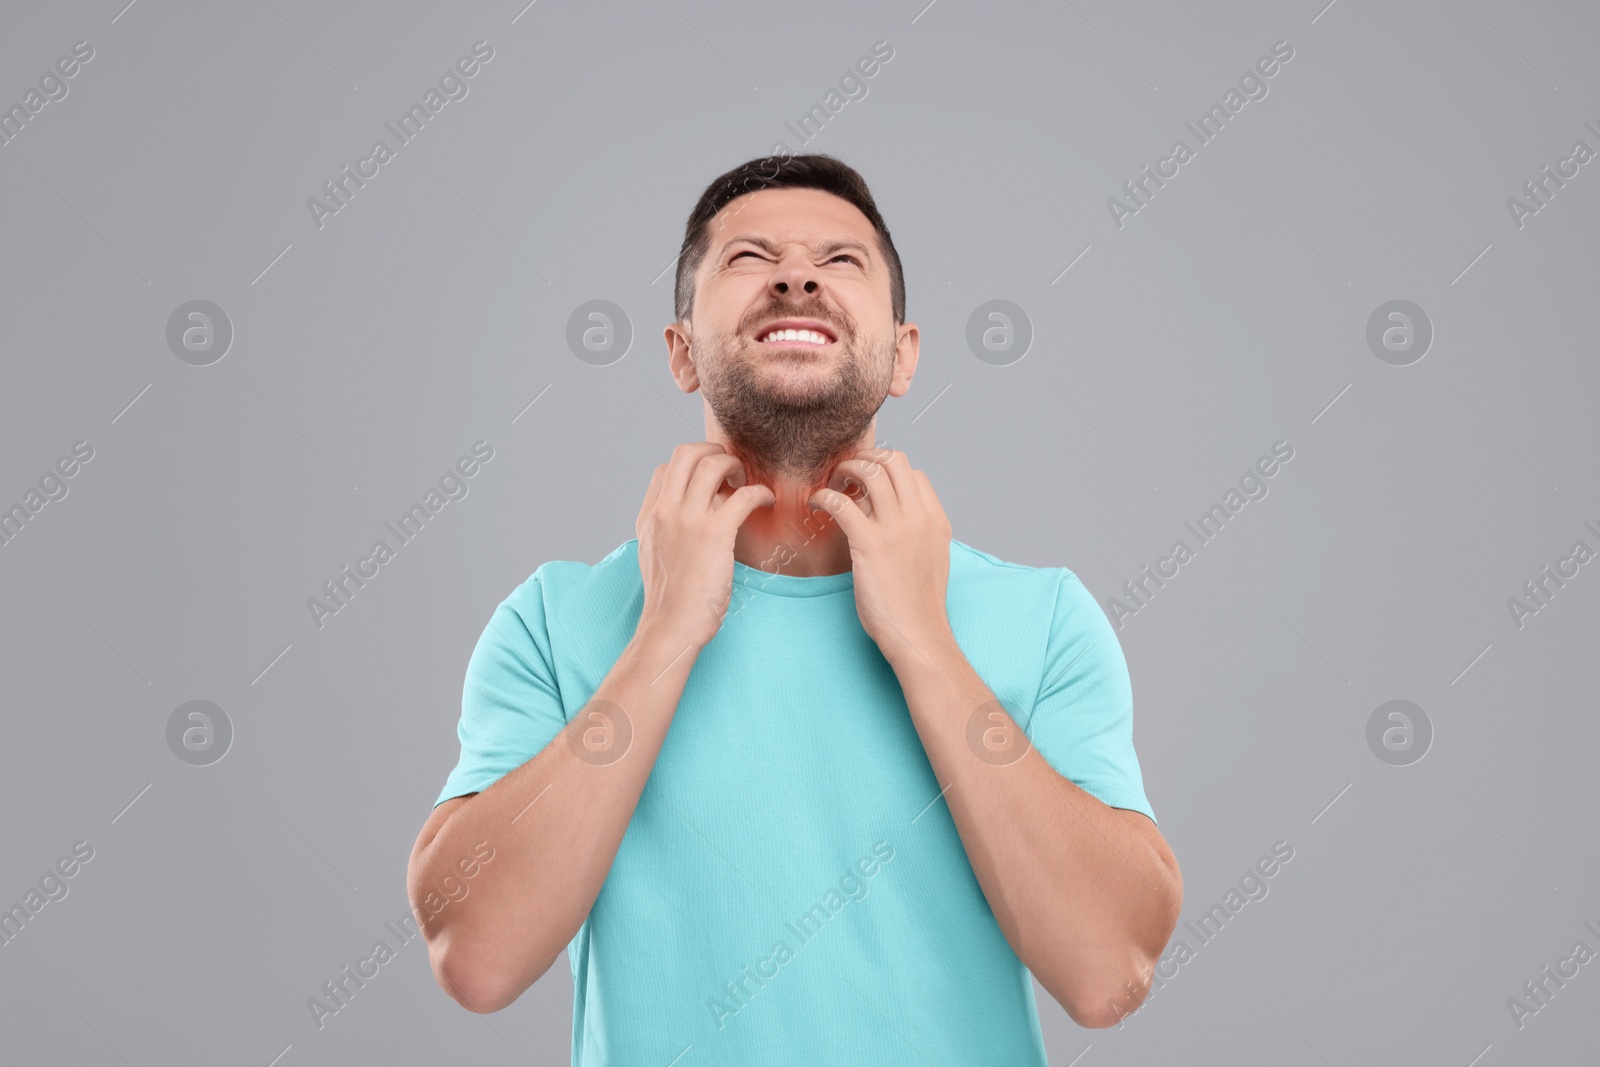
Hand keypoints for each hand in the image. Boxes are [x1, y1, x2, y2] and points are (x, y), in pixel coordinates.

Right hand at [635, 442, 775, 650]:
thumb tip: (696, 509)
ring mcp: (688, 520)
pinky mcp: (714, 534)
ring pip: (712, 464)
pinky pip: (743, 495)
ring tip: (746, 483)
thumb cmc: (670, 599)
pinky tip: (766, 501)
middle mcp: (665, 511)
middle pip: (686, 452)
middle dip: (713, 451)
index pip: (666, 468)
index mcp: (650, 516)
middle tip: (730, 469)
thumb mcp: (655, 554)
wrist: (671, 627)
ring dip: (735, 466)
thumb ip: (667, 528)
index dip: (692, 466)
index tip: (711, 481)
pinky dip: (760, 492)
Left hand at [807, 447, 953, 661]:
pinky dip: (824, 497)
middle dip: (866, 458)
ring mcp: (897, 529)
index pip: (914, 473)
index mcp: (936, 521)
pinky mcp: (871, 545)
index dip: (887, 471)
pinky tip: (815, 504)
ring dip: (844, 470)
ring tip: (830, 484)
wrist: (918, 636)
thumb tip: (877, 512)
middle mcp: (920, 518)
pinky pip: (842, 503)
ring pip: (870, 472)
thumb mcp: (927, 560)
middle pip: (894, 461)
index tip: (867, 484)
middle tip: (846, 474)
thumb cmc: (916, 606)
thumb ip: (912, 533)